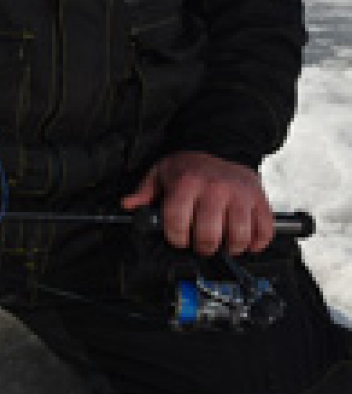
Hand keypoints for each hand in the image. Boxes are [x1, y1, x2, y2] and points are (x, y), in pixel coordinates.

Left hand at [120, 151, 274, 256]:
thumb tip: (128, 205)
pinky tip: (246, 242)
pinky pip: (264, 231)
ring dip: (230, 248)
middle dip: (202, 247)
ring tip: (223, 245)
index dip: (175, 237)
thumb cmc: (190, 166)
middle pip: (209, 235)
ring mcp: (240, 196)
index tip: (178, 239)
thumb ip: (144, 192)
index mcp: (187, 183)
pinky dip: (257, 243)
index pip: (177, 221)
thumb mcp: (161, 172)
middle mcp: (215, 189)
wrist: (221, 145)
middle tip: (200, 246)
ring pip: (238, 236)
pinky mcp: (260, 200)